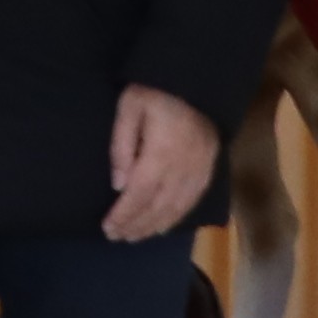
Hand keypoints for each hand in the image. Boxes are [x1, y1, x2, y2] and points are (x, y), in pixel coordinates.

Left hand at [104, 82, 222, 243]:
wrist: (197, 80)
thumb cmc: (156, 91)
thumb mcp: (129, 108)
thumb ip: (122, 146)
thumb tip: (118, 185)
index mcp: (161, 153)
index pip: (139, 195)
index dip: (123, 215)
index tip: (107, 228)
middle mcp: (182, 168)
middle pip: (157, 207)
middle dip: (135, 225)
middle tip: (116, 236)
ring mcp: (199, 170)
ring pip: (176, 209)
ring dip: (153, 226)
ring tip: (134, 235)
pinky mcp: (209, 169)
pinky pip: (193, 201)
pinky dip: (176, 218)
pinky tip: (164, 225)